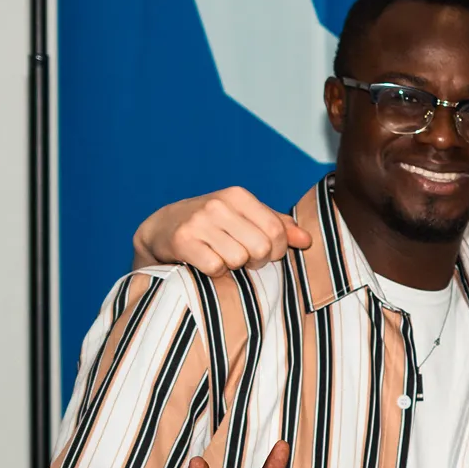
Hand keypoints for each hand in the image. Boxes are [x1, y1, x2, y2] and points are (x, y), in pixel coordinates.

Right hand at [132, 187, 309, 273]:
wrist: (161, 228)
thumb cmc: (213, 224)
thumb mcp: (245, 217)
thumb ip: (278, 226)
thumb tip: (307, 240)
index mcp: (238, 195)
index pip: (276, 231)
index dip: (277, 250)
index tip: (266, 253)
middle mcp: (217, 205)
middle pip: (261, 247)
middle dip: (257, 260)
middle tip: (243, 258)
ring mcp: (198, 222)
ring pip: (238, 259)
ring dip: (234, 266)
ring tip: (222, 257)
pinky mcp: (182, 242)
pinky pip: (216, 267)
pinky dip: (215, 272)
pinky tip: (206, 262)